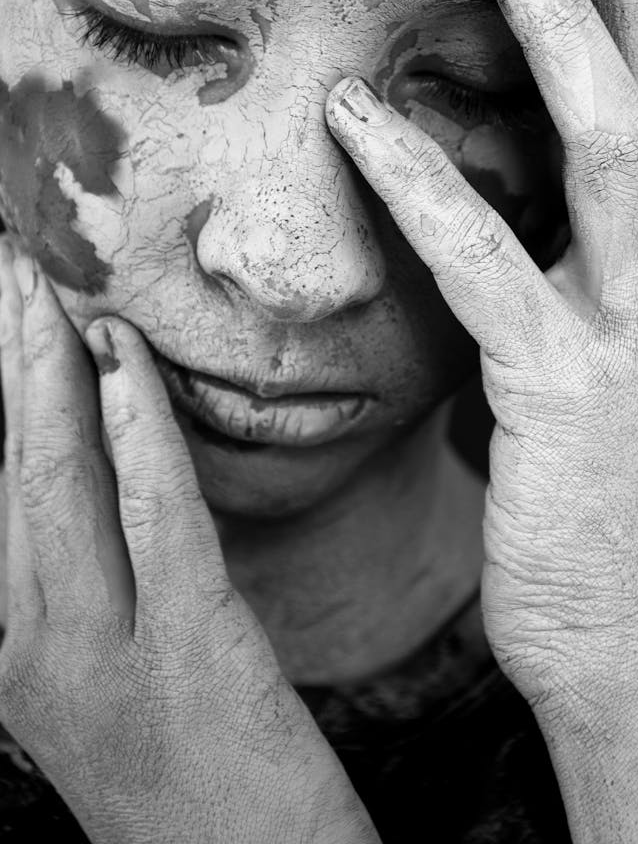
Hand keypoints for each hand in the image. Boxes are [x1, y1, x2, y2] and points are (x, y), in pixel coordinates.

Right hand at [0, 240, 377, 843]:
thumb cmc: (197, 791)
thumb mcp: (116, 685)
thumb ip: (91, 592)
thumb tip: (97, 477)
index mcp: (13, 656)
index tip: (2, 318)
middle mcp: (27, 653)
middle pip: (6, 472)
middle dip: (1, 360)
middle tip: (4, 266)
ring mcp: (96, 658)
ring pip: (55, 484)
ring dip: (41, 372)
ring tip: (33, 286)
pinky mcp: (186, 654)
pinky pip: (154, 515)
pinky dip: (134, 428)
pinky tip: (120, 361)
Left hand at [325, 0, 637, 707]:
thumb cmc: (613, 495)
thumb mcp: (621, 355)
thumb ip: (588, 267)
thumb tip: (520, 202)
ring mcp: (630, 332)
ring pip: (614, 139)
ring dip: (562, 21)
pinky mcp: (559, 395)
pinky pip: (486, 267)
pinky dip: (422, 183)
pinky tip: (359, 112)